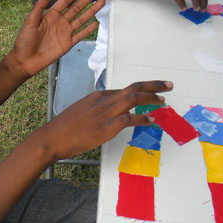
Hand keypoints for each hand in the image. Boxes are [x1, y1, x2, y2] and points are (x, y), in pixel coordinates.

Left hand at [9, 0, 104, 77]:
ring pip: (82, 19)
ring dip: (92, 10)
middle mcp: (60, 21)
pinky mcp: (67, 43)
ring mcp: (65, 32)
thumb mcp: (30, 21)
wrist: (25, 60)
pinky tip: (96, 23)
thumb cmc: (24, 40)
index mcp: (51, 15)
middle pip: (77, 7)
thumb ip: (39, 7)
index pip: (66, 0)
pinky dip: (88, 29)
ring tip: (102, 2)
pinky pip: (80, 35)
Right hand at [43, 80, 172, 160]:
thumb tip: (107, 116)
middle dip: (153, 85)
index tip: (153, 91)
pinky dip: (142, 118)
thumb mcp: (81, 112)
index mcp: (98, 96)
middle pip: (133, 88)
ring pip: (133, 98)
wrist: (53, 137)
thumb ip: (96, 111)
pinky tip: (151, 120)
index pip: (124, 90)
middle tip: (169, 85)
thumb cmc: (64, 128)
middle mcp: (103, 101)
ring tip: (164, 101)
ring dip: (151, 98)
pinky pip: (129, 118)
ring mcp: (105, 113)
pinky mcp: (106, 127)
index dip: (141, 89)